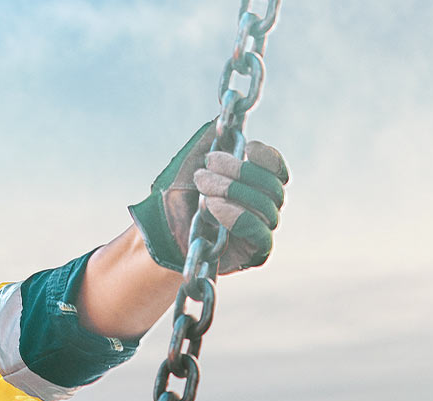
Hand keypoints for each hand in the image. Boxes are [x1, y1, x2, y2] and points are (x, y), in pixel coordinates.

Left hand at [127, 122, 289, 274]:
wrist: (157, 229)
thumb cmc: (176, 194)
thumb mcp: (192, 158)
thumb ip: (213, 137)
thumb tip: (228, 118)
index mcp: (255, 183)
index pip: (276, 169)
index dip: (266, 157)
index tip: (246, 147)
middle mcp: (263, 205)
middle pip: (272, 186)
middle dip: (239, 172)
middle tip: (205, 168)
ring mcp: (261, 228)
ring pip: (267, 207)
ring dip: (232, 191)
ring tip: (201, 186)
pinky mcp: (254, 251)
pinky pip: (259, 232)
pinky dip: (237, 215)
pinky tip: (212, 205)